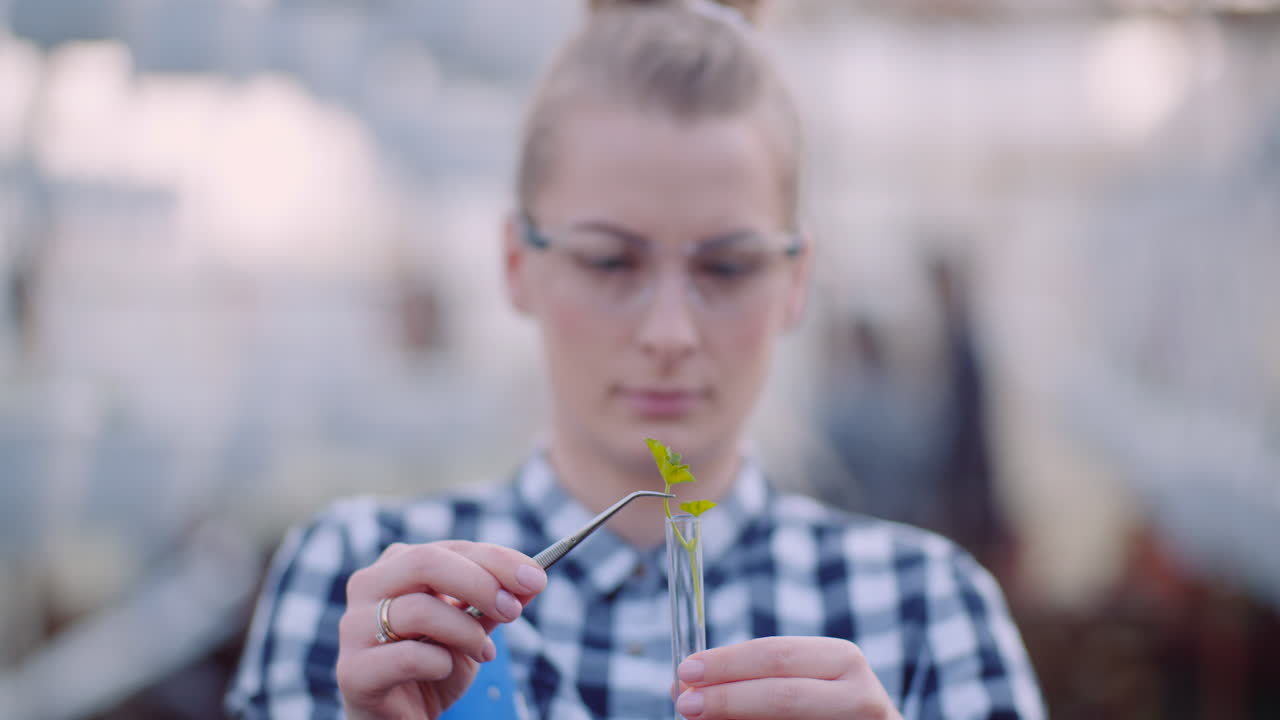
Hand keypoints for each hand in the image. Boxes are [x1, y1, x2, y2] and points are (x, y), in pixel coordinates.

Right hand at [336, 541, 546, 719]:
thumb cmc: (433, 665)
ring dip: (466, 631)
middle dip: (481, 583)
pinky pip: (406, 657)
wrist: (400, 719)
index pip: (452, 548)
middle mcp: (368, 586)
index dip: (498, 560)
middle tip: (514, 611)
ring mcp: (354, 627)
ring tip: (484, 652)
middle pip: (426, 562)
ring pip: (419, 610)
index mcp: (398, 565)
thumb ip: (496, 603)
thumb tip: (533, 580)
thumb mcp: (472, 629)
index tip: (537, 578)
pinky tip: (446, 670)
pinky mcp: (353, 670)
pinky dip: (439, 663)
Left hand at [674, 636, 900, 719]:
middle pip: (783, 696)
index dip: (728, 663)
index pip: (777, 655)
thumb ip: (746, 680)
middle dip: (727, 698)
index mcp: (842, 660)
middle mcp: (860, 695)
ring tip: (698, 719)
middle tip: (685, 703)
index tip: (686, 670)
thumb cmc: (825, 705)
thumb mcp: (797, 681)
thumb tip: (681, 686)